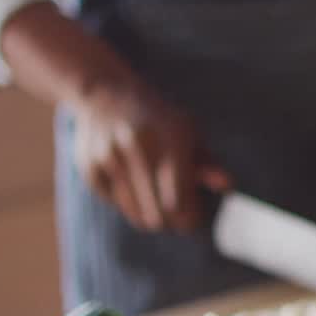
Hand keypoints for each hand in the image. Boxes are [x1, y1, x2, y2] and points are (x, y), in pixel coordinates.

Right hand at [70, 78, 226, 231]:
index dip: (188, 219)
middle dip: (172, 221)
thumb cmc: (159, 119)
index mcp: (171, 137)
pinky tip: (131, 179)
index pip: (178, 201)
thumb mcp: (189, 132)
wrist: (105, 94)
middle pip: (157, 215)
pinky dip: (127, 201)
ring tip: (156, 196)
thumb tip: (226, 185)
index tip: (194, 217)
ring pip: (135, 214)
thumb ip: (207, 163)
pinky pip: (115, 204)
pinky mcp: (89, 167)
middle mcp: (138, 146)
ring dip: (150, 214)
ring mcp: (109, 157)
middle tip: (179, 212)